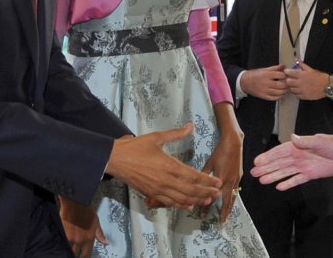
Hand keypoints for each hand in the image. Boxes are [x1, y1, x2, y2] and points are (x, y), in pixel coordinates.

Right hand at [59, 196, 105, 257]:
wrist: (76, 202)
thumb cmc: (87, 211)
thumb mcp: (96, 222)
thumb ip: (100, 235)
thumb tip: (106, 244)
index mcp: (89, 239)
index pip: (86, 255)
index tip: (82, 257)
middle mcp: (80, 240)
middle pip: (76, 254)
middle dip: (75, 254)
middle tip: (75, 253)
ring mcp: (70, 238)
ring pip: (68, 250)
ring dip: (68, 250)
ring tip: (68, 248)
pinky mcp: (62, 233)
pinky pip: (61, 243)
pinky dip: (62, 245)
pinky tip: (62, 244)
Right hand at [106, 122, 220, 209]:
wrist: (114, 159)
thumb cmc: (135, 147)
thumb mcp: (156, 137)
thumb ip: (176, 133)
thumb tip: (191, 125)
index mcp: (169, 165)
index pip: (193, 176)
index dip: (207, 180)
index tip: (218, 181)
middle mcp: (165, 180)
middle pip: (191, 190)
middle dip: (206, 192)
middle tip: (218, 193)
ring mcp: (158, 189)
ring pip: (182, 199)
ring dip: (197, 200)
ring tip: (208, 200)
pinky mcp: (151, 194)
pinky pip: (169, 202)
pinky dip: (181, 205)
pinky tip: (189, 205)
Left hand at [200, 106, 243, 222]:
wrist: (234, 142)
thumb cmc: (219, 152)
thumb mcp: (209, 163)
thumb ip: (203, 175)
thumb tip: (195, 185)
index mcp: (221, 179)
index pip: (213, 197)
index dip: (207, 206)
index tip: (201, 215)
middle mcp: (230, 181)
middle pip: (227, 201)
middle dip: (224, 213)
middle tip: (221, 223)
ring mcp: (237, 179)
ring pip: (233, 197)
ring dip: (229, 207)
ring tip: (226, 216)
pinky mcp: (240, 176)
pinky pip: (236, 191)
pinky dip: (233, 198)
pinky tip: (230, 201)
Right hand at [239, 65, 288, 99]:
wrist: (245, 82)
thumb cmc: (256, 74)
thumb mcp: (265, 69)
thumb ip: (275, 68)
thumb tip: (284, 66)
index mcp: (267, 74)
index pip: (281, 75)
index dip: (286, 76)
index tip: (289, 76)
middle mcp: (266, 82)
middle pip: (281, 85)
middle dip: (287, 85)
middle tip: (291, 84)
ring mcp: (264, 90)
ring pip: (278, 92)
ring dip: (285, 91)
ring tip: (288, 89)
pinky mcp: (263, 96)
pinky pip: (273, 98)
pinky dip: (279, 97)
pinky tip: (282, 94)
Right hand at [251, 133, 332, 190]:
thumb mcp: (318, 141)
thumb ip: (304, 141)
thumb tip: (292, 137)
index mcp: (297, 147)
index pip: (279, 152)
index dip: (267, 157)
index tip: (257, 161)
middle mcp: (298, 156)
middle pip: (279, 163)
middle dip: (266, 168)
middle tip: (254, 173)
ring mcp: (303, 166)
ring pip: (285, 172)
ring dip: (273, 176)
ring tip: (262, 180)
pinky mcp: (310, 174)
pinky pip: (296, 180)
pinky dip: (288, 183)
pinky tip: (279, 186)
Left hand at [283, 62, 329, 99]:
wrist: (327, 86)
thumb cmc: (319, 76)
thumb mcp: (311, 69)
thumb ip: (303, 65)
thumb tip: (298, 60)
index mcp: (302, 75)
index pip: (289, 73)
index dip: (287, 72)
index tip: (287, 72)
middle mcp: (300, 83)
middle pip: (288, 82)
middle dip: (288, 80)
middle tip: (290, 79)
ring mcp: (302, 90)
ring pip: (291, 89)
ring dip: (292, 87)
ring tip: (295, 85)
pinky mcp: (304, 96)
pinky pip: (296, 95)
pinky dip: (296, 93)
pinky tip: (299, 90)